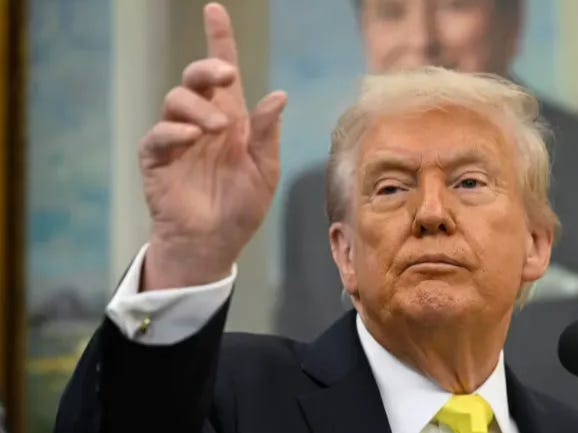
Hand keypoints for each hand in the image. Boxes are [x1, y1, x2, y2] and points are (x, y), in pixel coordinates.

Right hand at [139, 3, 286, 290]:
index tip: (215, 10)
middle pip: (196, 78)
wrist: (215, 243)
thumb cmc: (241, 207)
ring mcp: (178, 139)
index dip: (219, 40)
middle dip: (209, 67)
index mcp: (231, 119)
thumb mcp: (265, 170)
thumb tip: (278, 94)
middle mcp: (203, 122)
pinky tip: (193, 140)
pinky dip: (175, 132)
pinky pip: (159, 135)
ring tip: (218, 131)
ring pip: (176, 100)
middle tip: (228, 76)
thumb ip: (267, 133)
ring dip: (199, 108)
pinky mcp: (157, 159)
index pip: (223, 72)